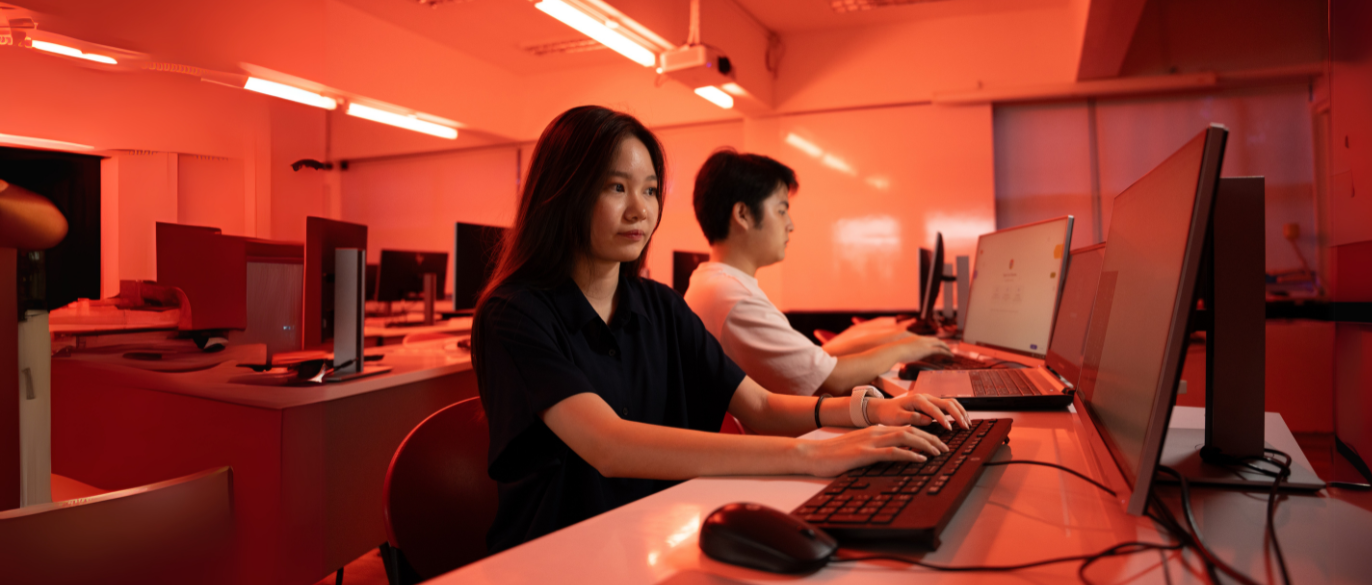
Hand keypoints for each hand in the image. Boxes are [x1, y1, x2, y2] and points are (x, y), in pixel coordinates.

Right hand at [797, 425, 949, 476]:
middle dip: (931, 438)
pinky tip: (921, 459)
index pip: (906, 428)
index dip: (925, 434)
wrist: (812, 454)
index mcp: (875, 430)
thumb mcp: (858, 448)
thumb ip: (875, 448)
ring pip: (905, 437)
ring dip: (925, 444)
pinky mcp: (865, 453)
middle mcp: (875, 432)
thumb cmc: (833, 454)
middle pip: (910, 430)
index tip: (938, 442)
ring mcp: (870, 441)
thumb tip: (891, 454)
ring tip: (940, 452)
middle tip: (946, 447)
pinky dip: (910, 454)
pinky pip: (893, 452)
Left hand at [868, 393, 969, 430]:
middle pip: (948, 402)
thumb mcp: (897, 418)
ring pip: (951, 402)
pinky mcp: (932, 404)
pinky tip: (961, 421)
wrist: (884, 408)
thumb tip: (928, 420)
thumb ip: (912, 418)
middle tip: (965, 427)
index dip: (943, 419)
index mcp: (917, 400)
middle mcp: (926, 397)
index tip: (950, 428)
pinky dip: (957, 412)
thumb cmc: (890, 414)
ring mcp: (930, 399)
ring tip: (967, 424)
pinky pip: (948, 406)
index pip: (934, 409)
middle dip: (958, 414)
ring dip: (961, 412)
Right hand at [897, 335, 950, 362]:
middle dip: (942, 343)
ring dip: (946, 347)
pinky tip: (950, 356)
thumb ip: (903, 352)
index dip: (933, 342)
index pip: (927, 339)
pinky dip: (946, 352)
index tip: (937, 345)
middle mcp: (921, 339)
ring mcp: (924, 343)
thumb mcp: (900, 350)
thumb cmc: (894, 352)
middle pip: (935, 339)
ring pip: (940, 343)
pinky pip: (940, 350)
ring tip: (950, 352)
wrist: (895, 350)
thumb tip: (902, 357)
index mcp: (915, 338)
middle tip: (946, 348)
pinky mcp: (927, 349)